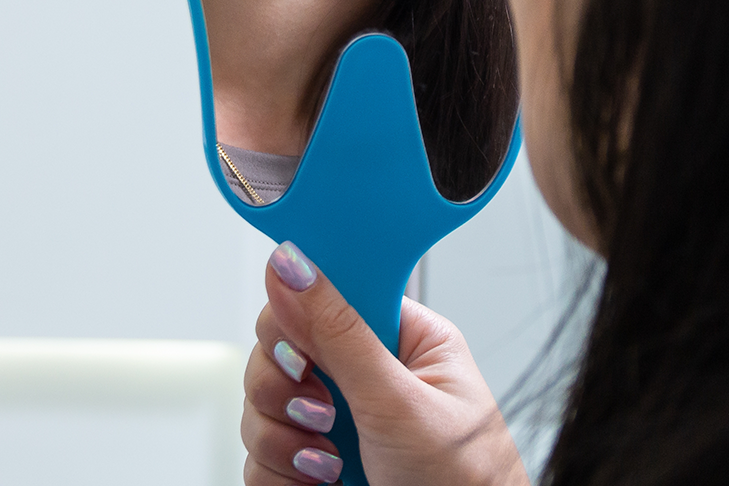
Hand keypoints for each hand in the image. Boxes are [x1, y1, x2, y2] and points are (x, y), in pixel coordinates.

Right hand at [241, 241, 530, 485]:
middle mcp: (366, 372)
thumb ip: (340, 334)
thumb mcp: (400, 401)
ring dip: (282, 440)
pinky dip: (279, 474)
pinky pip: (259, 454)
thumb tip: (293, 264)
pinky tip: (318, 484)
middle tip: (322, 415)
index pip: (328, 290)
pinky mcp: (312, 463)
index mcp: (403, 337)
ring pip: (261, 403)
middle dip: (285, 388)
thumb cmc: (468, 483)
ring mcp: (336, 419)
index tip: (300, 350)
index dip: (298, 313)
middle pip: (280, 346)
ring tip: (329, 464)